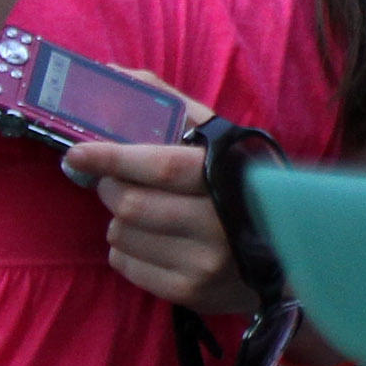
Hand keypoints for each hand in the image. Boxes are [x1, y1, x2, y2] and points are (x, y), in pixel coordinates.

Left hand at [62, 69, 250, 316]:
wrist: (289, 258)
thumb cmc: (242, 190)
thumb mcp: (222, 143)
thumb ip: (173, 106)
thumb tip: (115, 73)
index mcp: (229, 179)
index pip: (161, 166)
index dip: (112, 157)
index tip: (77, 153)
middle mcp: (219, 224)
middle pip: (130, 203)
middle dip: (109, 186)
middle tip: (115, 180)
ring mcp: (204, 263)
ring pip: (120, 234)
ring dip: (119, 219)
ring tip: (147, 213)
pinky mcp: (189, 292)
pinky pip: (125, 264)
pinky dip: (125, 249)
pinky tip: (154, 241)